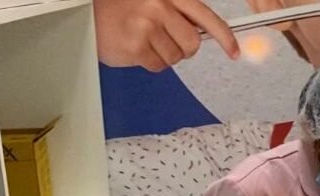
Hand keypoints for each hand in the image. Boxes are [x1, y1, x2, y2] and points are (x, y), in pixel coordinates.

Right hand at [94, 0, 239, 71]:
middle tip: (164, 41)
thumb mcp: (151, 0)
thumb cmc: (119, 7)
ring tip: (143, 39)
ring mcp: (147, 25)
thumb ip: (178, 12)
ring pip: (176, 57)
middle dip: (183, 48)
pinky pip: (159, 65)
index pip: (204, 15)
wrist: (85, 11)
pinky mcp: (137, 45)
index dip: (224, 36)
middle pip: (193, 43)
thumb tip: (203, 32)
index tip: (234, 51)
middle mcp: (158, 4)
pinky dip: (149, 62)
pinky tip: (135, 47)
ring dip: (163, 54)